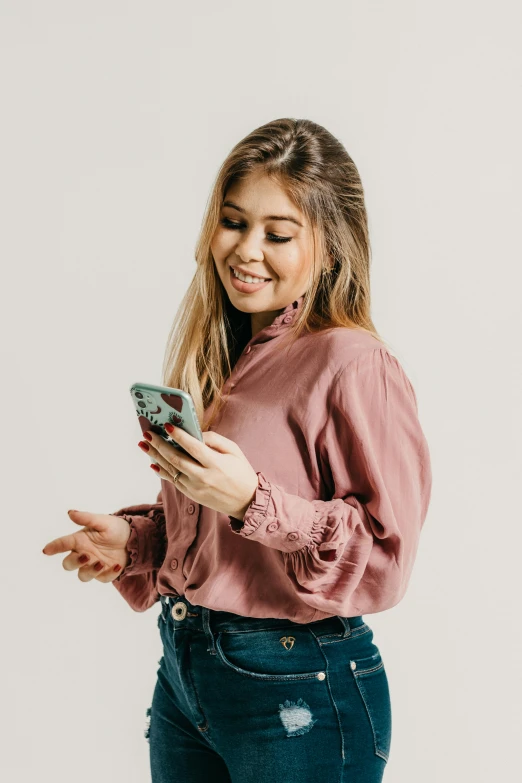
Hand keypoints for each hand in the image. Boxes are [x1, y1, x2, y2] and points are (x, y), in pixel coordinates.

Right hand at [42, 510, 132, 581]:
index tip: (46, 550)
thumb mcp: (102, 521)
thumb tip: (70, 513)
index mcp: (80, 540)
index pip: (63, 543)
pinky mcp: (105, 573)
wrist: (133, 538)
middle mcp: (83, 554)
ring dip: (89, 571)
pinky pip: (103, 578)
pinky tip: (117, 565)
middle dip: (74, 562)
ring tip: (101, 563)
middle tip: (87, 556)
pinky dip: (109, 574)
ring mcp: (93, 565)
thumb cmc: (114, 528)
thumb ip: (86, 518)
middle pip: (68, 564)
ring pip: (83, 575)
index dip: (54, 546)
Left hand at [139, 425, 258, 520]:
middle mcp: (203, 477)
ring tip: (144, 444)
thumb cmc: (241, 473)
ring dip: (155, 456)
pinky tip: (153, 462)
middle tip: (147, 433)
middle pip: (176, 459)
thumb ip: (215, 440)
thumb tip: (195, 433)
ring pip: (171, 470)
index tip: (167, 425)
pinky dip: (161, 471)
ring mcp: (195, 488)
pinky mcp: (191, 495)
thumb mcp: (234, 451)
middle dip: (160, 445)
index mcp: (216, 464)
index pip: (193, 448)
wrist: (246, 502)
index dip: (179, 436)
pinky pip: (173, 481)